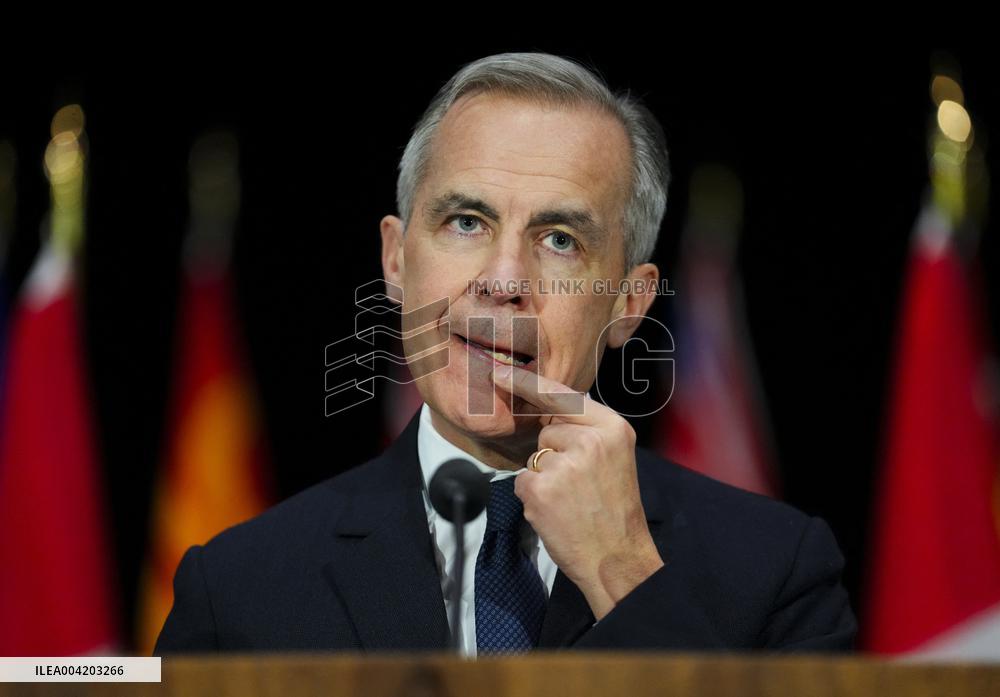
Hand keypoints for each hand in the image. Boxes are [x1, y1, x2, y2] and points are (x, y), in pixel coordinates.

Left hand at [491, 363, 664, 620]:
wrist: (618, 558)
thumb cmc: (615, 511)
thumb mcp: (614, 459)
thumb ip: (587, 433)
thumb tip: (548, 415)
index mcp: (613, 428)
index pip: (564, 397)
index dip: (528, 383)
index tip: (499, 371)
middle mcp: (590, 440)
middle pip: (547, 432)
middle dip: (553, 456)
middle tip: (579, 487)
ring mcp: (565, 464)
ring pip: (534, 458)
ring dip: (543, 479)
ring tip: (570, 502)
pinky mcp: (542, 488)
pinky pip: (522, 481)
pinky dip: (532, 498)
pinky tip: (556, 513)